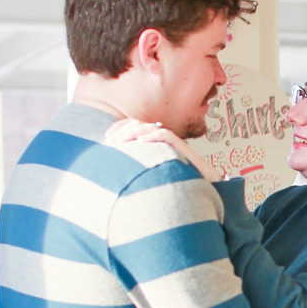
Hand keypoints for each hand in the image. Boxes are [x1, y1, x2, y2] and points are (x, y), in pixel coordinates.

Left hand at [104, 118, 221, 183]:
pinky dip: (152, 137)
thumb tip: (114, 170)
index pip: (132, 125)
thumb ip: (135, 165)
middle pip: (137, 124)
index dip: (118, 129)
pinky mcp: (179, 146)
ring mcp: (169, 139)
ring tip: (121, 142)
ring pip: (148, 128)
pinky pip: (164, 135)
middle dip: (121, 131)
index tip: (106, 140)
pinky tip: (140, 143)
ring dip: (132, 133)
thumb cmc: (174, 179)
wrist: (200, 183)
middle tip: (110, 142)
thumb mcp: (148, 171)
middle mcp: (159, 136)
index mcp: (150, 139)